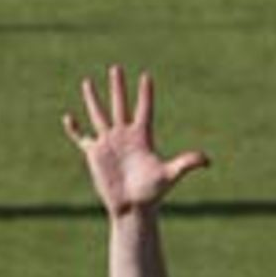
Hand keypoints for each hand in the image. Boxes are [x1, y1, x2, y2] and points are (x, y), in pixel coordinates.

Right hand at [62, 65, 208, 216]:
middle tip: (116, 68)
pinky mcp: (95, 154)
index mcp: (142, 137)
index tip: (146, 76)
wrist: (133, 208)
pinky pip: (81, 138)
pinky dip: (74, 129)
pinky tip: (68, 118)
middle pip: (120, 105)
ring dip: (93, 99)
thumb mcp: (170, 175)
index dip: (146, 94)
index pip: (145, 109)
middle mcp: (124, 136)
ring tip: (88, 81)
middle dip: (118, 87)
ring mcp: (109, 143)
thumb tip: (207, 160)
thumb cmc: (152, 193)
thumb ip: (186, 163)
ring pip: (99, 115)